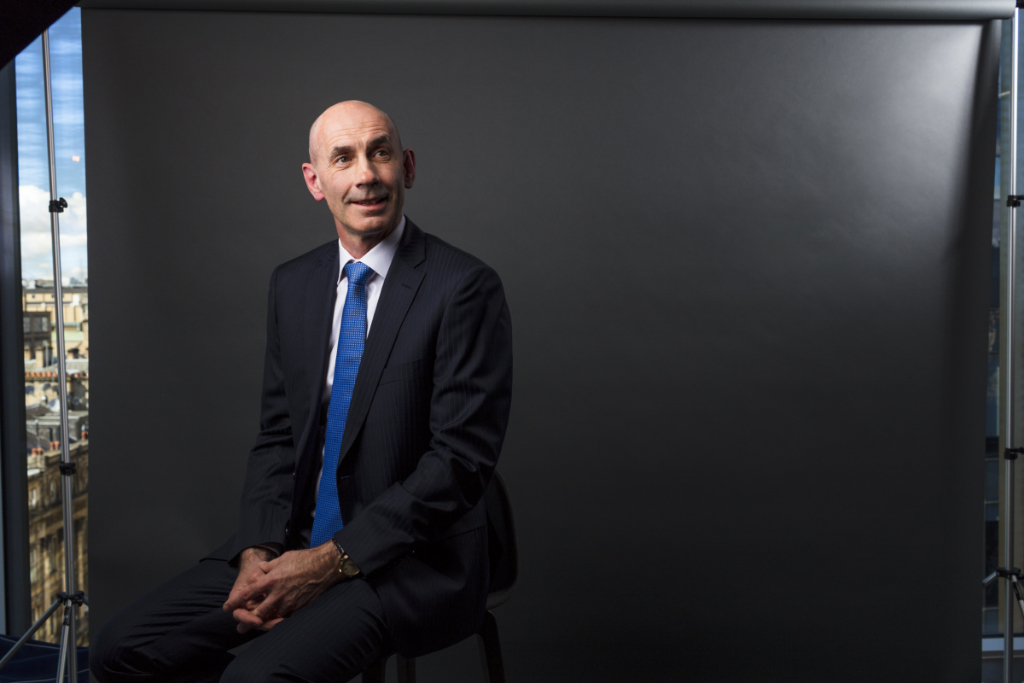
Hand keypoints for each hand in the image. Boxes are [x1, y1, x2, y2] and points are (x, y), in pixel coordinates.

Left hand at [225, 542, 344, 630]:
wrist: (325, 566)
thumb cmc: (304, 559)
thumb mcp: (282, 558)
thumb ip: (268, 567)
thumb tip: (259, 571)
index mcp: (271, 579)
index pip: (248, 593)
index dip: (235, 601)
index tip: (227, 607)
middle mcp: (278, 593)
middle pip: (257, 611)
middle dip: (247, 619)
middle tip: (240, 625)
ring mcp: (289, 601)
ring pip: (271, 616)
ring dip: (264, 620)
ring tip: (257, 625)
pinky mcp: (299, 606)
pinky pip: (285, 616)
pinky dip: (279, 618)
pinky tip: (276, 619)